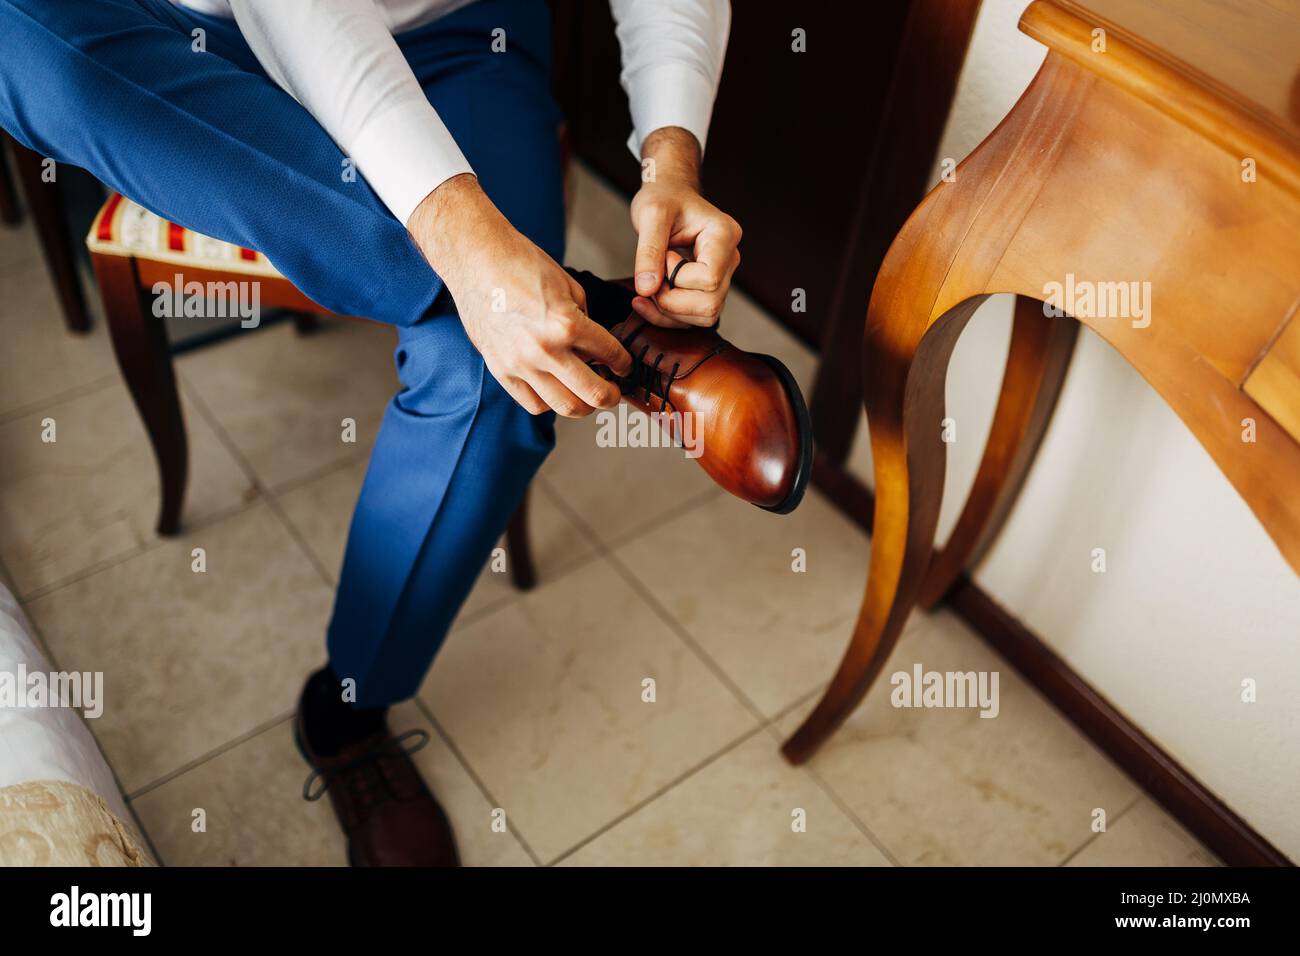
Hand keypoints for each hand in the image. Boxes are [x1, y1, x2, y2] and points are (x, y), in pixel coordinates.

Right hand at [409, 174, 631, 416]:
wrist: (475, 259)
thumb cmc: (521, 264)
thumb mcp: (568, 285)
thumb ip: (585, 320)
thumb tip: (593, 347)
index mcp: (567, 324)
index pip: (610, 355)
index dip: (624, 364)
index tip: (624, 366)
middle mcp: (545, 349)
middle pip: (593, 394)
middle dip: (611, 396)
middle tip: (614, 392)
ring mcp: (520, 364)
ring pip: (564, 406)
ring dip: (583, 405)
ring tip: (586, 396)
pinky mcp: (500, 370)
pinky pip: (533, 404)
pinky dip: (550, 402)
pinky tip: (555, 390)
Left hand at [629, 127, 741, 328]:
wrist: (669, 194)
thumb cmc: (664, 198)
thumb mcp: (651, 215)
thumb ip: (648, 251)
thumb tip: (647, 289)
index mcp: (724, 235)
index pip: (709, 279)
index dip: (677, 277)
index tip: (664, 256)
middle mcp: (730, 259)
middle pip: (710, 304)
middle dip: (672, 302)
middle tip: (652, 276)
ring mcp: (723, 276)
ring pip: (705, 316)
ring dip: (670, 312)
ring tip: (650, 285)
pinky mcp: (709, 289)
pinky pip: (694, 318)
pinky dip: (668, 316)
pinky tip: (647, 299)